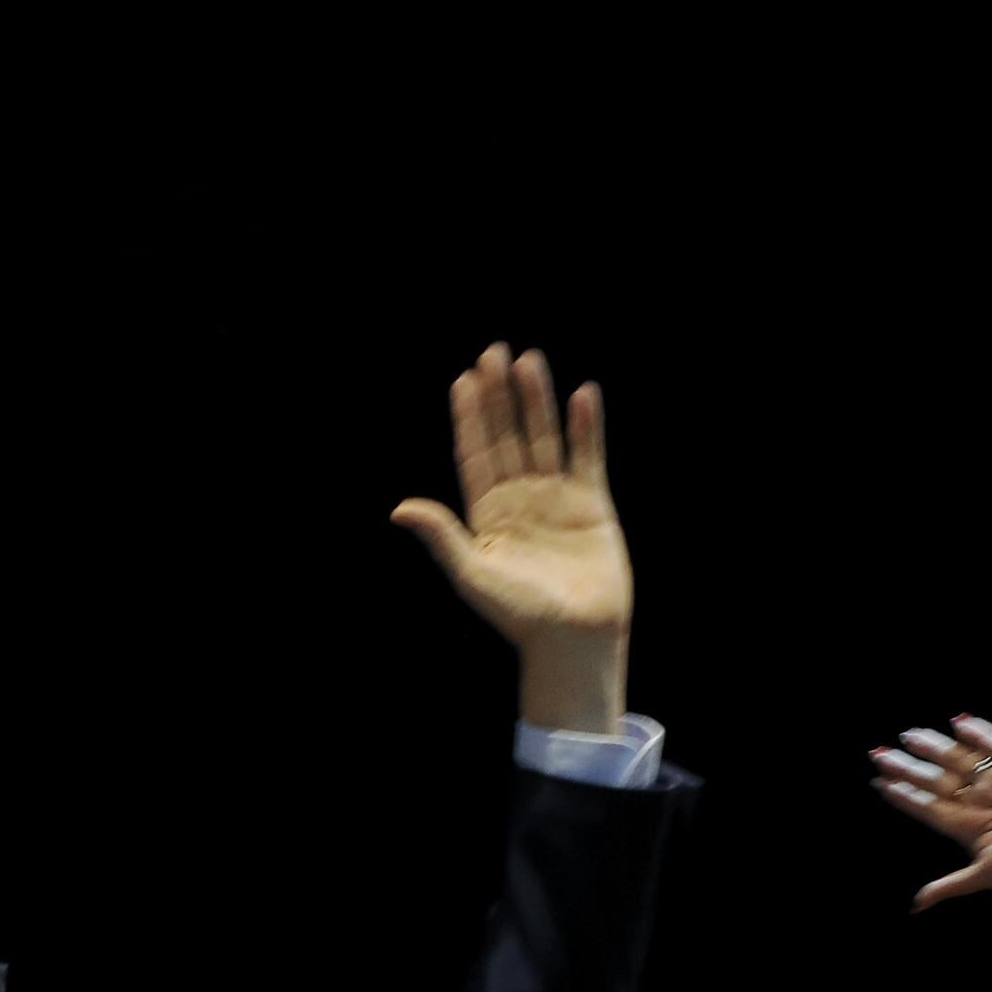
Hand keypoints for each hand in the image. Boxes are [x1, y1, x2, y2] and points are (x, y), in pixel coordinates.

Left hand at [390, 343, 629, 730]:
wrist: (574, 639)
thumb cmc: (519, 615)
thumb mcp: (472, 573)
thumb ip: (441, 536)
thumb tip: (399, 508)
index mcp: (486, 515)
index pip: (476, 455)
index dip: (470, 419)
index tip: (464, 381)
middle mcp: (519, 501)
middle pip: (508, 437)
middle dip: (500, 397)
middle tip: (494, 352)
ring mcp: (556, 499)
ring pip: (545, 439)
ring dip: (537, 401)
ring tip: (529, 362)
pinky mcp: (592, 505)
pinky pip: (587, 457)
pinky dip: (586, 427)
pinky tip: (583, 395)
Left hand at [869, 716, 991, 909]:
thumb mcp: (984, 874)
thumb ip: (950, 885)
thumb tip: (917, 905)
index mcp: (970, 826)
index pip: (927, 806)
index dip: (904, 795)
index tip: (879, 783)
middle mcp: (983, 801)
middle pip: (937, 780)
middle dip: (909, 767)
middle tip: (880, 755)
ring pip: (960, 759)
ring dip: (935, 747)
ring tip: (908, 735)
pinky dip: (979, 733)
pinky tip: (958, 723)